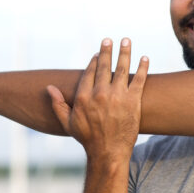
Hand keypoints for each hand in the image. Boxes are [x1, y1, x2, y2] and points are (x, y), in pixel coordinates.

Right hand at [47, 38, 148, 159]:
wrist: (108, 152)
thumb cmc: (87, 139)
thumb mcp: (67, 122)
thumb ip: (58, 104)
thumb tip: (49, 88)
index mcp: (84, 97)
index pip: (90, 72)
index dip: (95, 60)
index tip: (98, 53)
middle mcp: (100, 93)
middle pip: (105, 66)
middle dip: (108, 50)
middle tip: (110, 40)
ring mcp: (117, 96)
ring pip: (122, 69)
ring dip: (124, 52)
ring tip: (126, 40)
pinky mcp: (132, 101)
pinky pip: (139, 80)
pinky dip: (142, 68)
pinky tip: (145, 58)